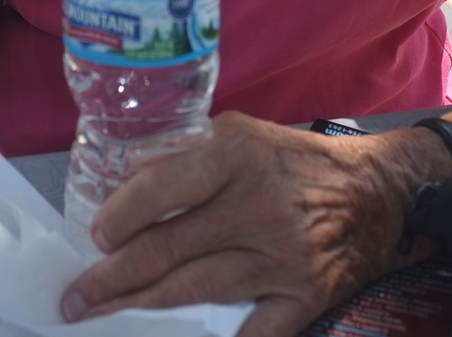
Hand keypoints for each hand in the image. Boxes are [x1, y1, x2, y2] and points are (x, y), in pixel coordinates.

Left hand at [61, 112, 431, 336]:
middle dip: (114, 277)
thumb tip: (131, 176)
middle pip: (170, 249)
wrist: (375, 193)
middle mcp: (256, 207)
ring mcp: (280, 257)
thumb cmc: (296, 160)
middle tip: (75, 297)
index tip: (96, 237)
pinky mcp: (303, 297)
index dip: (124, 214)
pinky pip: (251, 331)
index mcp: (238, 157)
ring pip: (196, 290)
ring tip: (102, 319)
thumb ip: (188, 152)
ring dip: (142, 310)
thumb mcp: (242, 133)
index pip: (166, 186)